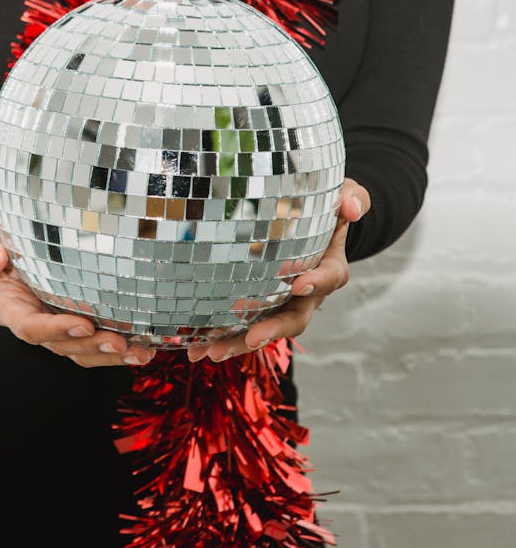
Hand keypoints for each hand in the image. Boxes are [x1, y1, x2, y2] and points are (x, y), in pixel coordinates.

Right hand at [0, 202, 155, 369]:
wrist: (4, 229)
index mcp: (6, 304)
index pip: (28, 326)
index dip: (55, 330)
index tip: (83, 324)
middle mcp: (29, 318)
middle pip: (59, 344)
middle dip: (90, 347)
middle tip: (120, 342)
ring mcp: (52, 321)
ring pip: (79, 349)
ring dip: (109, 355)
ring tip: (139, 353)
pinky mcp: (71, 317)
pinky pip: (92, 340)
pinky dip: (115, 347)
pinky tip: (142, 346)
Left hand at [187, 178, 370, 362]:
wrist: (310, 222)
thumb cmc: (327, 207)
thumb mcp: (344, 196)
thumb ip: (351, 198)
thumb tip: (352, 207)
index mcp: (330, 268)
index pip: (327, 278)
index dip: (315, 283)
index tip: (299, 285)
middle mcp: (307, 294)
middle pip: (294, 318)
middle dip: (273, 330)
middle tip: (252, 338)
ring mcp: (282, 303)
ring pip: (264, 328)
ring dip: (239, 343)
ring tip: (212, 352)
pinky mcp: (259, 305)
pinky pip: (242, 324)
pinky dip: (220, 336)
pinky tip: (196, 347)